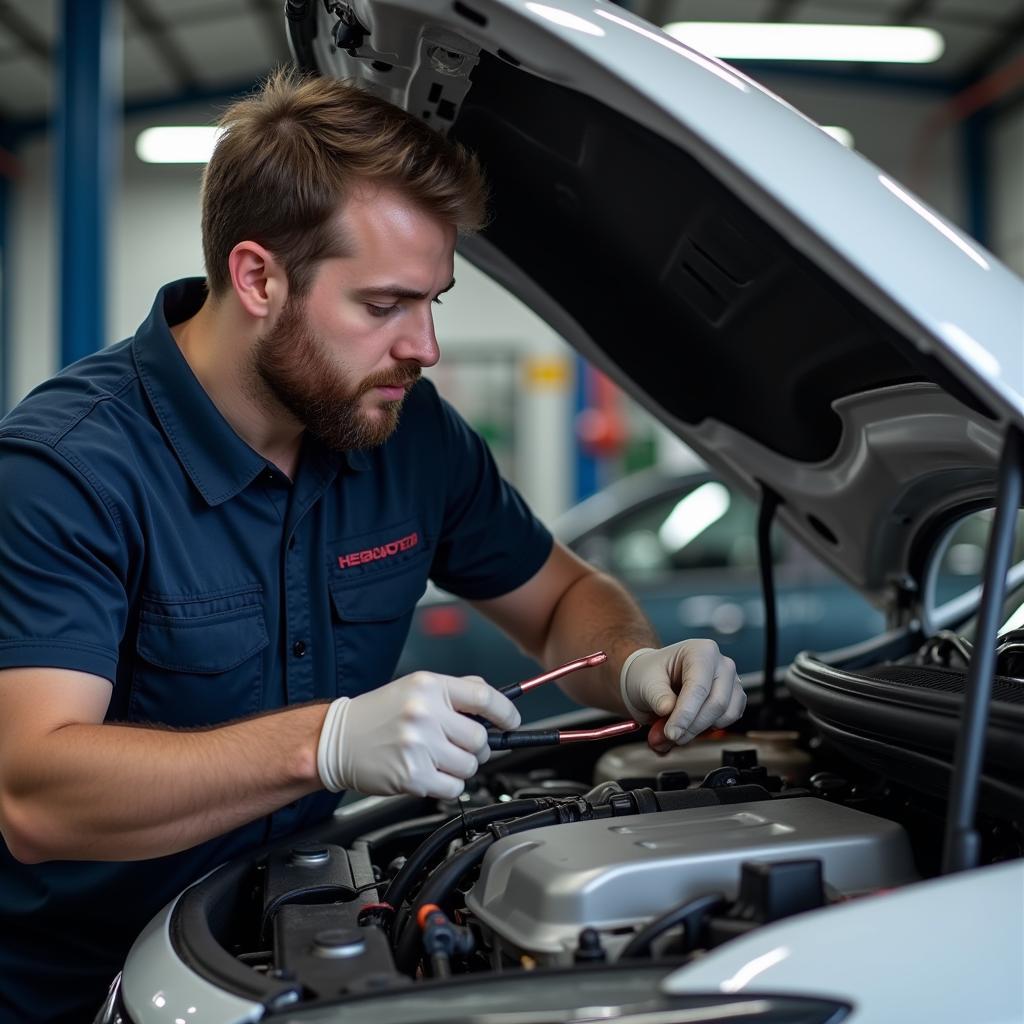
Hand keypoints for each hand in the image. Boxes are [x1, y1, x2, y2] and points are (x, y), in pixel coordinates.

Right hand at [317, 672, 520, 798]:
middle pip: (480, 738)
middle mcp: (424, 714)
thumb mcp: (415, 688)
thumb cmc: (378, 715)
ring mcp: (418, 746)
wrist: (338, 740)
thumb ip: (456, 692)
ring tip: (439, 758)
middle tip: (460, 745)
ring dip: (461, 766)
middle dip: (477, 746)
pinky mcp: (412, 776)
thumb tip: (494, 704)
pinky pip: (453, 787)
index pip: (483, 696)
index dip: (505, 712)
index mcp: (429, 687)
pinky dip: (448, 784)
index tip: (511, 721)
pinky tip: (430, 772)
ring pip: (469, 765)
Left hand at [620, 639, 744, 750]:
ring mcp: (731, 682)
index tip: (671, 732)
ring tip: (672, 732)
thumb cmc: (650, 674)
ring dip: (696, 731)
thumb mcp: (645, 681)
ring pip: (724, 716)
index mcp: (701, 651)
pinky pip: (727, 722)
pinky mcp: (733, 700)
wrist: (653, 680)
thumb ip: (657, 696)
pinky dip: (706, 731)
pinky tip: (686, 727)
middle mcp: (721, 664)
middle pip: (716, 703)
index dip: (685, 714)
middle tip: (668, 736)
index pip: (699, 687)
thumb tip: (668, 710)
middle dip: (690, 726)